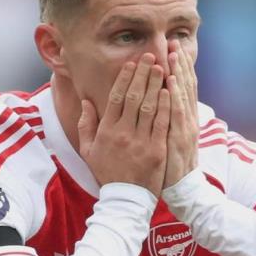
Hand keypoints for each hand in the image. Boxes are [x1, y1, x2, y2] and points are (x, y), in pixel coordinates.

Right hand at [78, 53, 169, 197]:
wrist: (125, 199)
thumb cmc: (107, 172)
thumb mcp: (88, 150)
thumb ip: (86, 125)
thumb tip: (86, 102)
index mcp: (107, 131)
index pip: (117, 98)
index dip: (125, 78)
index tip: (131, 64)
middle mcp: (123, 133)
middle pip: (134, 97)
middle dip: (142, 74)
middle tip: (150, 57)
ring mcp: (141, 141)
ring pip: (149, 107)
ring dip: (155, 85)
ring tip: (161, 67)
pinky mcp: (157, 150)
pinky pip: (162, 123)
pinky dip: (165, 106)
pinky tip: (169, 91)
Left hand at [163, 40, 198, 188]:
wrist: (183, 188)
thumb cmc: (172, 164)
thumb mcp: (173, 139)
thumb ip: (170, 120)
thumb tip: (164, 103)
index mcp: (185, 118)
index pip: (182, 88)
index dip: (178, 69)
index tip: (172, 50)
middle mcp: (188, 119)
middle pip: (185, 86)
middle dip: (179, 64)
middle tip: (174, 43)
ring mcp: (186, 127)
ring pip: (183, 95)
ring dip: (178, 73)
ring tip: (174, 54)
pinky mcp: (180, 138)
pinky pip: (177, 113)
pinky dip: (175, 96)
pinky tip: (170, 81)